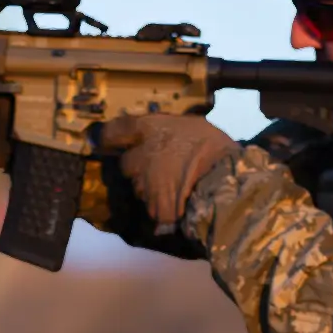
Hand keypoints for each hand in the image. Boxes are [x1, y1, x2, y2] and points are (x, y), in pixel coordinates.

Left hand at [99, 114, 238, 225]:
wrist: (226, 180)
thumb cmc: (215, 147)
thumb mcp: (194, 125)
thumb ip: (172, 129)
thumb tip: (166, 135)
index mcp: (149, 129)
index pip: (114, 130)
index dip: (108, 136)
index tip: (106, 140)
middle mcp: (139, 155)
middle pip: (127, 163)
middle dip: (138, 166)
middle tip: (159, 166)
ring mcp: (143, 184)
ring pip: (139, 186)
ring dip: (150, 186)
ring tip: (173, 185)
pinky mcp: (153, 207)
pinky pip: (152, 206)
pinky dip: (161, 206)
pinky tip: (178, 203)